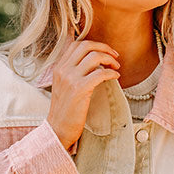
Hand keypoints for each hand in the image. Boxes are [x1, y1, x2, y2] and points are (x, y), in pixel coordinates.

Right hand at [46, 36, 119, 150]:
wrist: (58, 128)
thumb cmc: (65, 111)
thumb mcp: (63, 86)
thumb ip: (72, 72)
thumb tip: (90, 62)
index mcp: (58, 67)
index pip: (77, 44)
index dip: (95, 45)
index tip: (106, 52)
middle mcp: (63, 70)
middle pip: (86, 46)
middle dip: (104, 48)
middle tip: (115, 56)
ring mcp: (70, 79)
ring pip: (94, 57)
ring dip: (109, 59)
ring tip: (116, 68)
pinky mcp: (80, 89)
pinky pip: (100, 73)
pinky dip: (111, 73)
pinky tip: (116, 78)